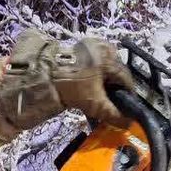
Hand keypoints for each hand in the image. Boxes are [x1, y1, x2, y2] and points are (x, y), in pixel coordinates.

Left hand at [0, 30, 135, 129]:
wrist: (42, 76)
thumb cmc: (73, 86)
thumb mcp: (95, 103)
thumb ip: (113, 114)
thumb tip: (128, 124)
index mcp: (110, 57)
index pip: (126, 77)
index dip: (127, 94)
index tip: (126, 106)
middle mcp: (102, 47)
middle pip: (114, 71)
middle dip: (113, 88)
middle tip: (109, 102)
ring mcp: (88, 46)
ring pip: (102, 68)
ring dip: (102, 83)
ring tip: (97, 97)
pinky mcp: (75, 48)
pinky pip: (90, 64)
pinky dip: (91, 76)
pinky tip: (86, 88)